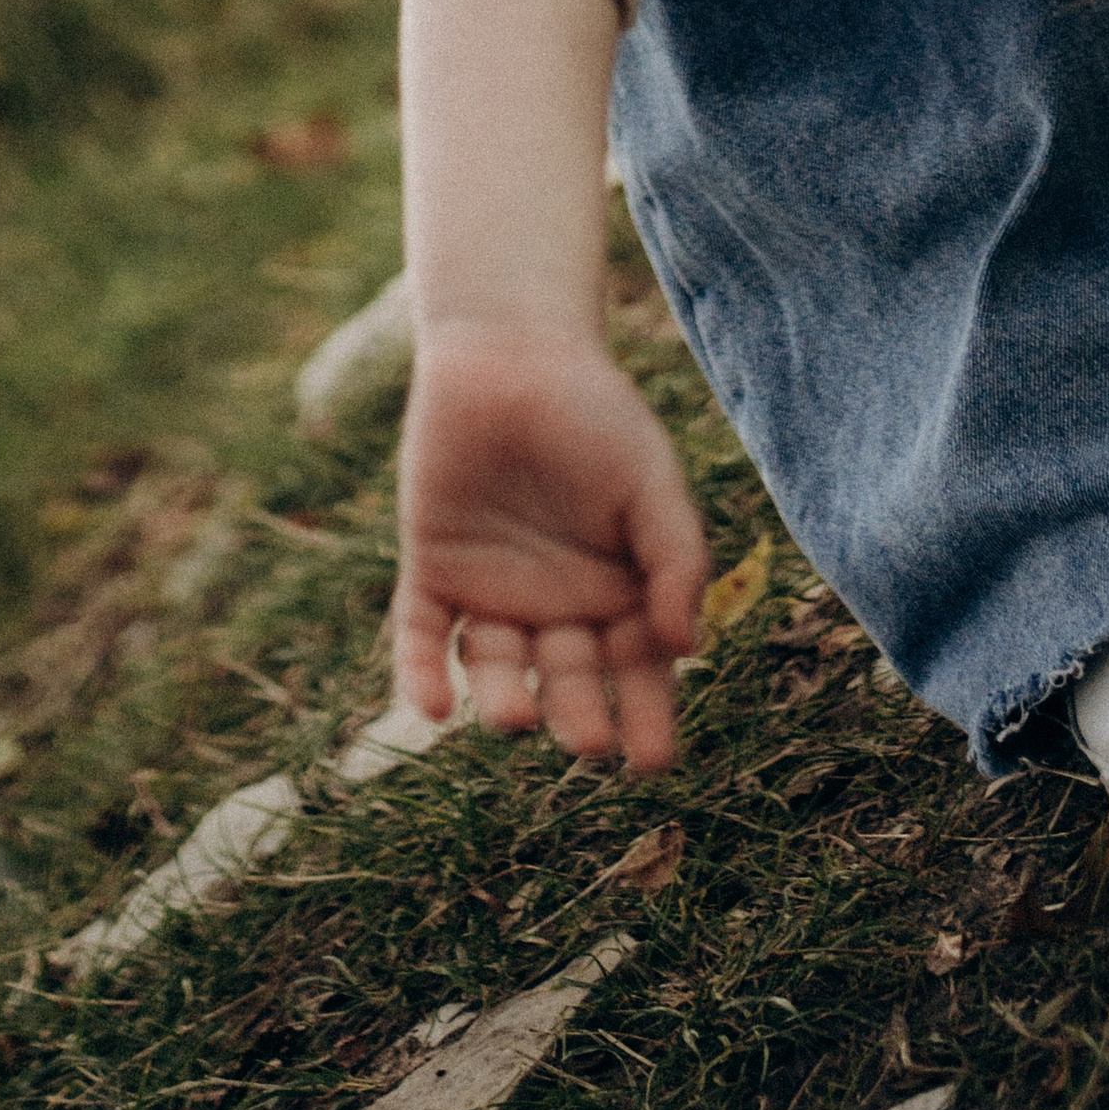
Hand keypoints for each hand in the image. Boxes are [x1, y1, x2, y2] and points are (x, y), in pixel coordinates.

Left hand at [393, 318, 706, 770]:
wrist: (513, 348)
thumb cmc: (596, 412)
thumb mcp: (649, 481)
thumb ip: (674, 558)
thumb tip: (687, 646)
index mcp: (619, 588)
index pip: (638, 670)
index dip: (648, 716)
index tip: (653, 762)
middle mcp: (557, 605)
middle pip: (568, 680)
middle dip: (579, 715)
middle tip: (590, 743)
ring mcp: (492, 591)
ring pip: (496, 669)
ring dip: (504, 701)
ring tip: (518, 720)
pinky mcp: (432, 570)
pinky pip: (423, 635)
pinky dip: (422, 673)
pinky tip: (433, 706)